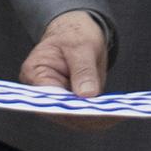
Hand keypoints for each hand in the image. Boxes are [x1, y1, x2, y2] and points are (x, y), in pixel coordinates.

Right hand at [20, 10, 116, 128]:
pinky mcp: (73, 103)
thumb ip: (83, 69)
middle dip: (86, 116)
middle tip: (110, 114)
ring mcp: (58, 100)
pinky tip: (115, 110)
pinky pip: (85, 114)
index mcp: (34, 74)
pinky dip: (99, 114)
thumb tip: (87, 95)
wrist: (77, 31)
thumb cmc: (73, 33)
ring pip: (75, 119)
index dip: (69, 107)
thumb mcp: (80, 45)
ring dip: (95, 118)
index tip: (91, 110)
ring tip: (116, 113)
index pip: (49, 98)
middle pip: (62, 113)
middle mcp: (42, 93)